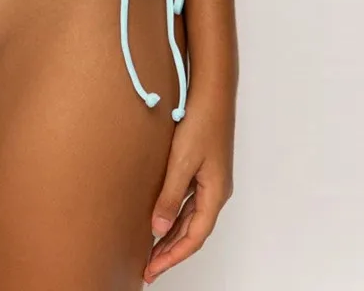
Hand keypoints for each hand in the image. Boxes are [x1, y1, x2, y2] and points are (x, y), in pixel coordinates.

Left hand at [143, 86, 234, 283]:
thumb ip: (170, 195)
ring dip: (171, 235)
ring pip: (190, 217)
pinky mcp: (202, 168)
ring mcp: (210, 180)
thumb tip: (158, 229)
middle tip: (148, 267)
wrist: (212, 93)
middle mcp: (215, 191)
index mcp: (215, 194)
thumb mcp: (181, 161)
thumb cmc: (200, 123)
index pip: (194, 237)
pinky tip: (159, 217)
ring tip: (150, 250)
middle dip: (171, 252)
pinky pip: (188, 201)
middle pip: (192, 231)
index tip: (153, 270)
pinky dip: (173, 214)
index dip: (173, 257)